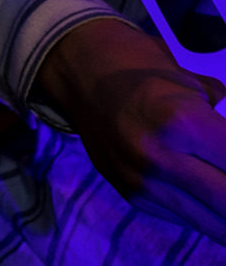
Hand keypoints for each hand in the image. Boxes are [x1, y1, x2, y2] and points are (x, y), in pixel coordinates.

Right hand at [37, 16, 225, 241]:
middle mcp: (160, 158)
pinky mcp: (131, 194)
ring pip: (212, 221)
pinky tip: (212, 202)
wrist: (80, 72)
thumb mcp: (193, 85)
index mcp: (182, 123)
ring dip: (225, 212)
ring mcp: (143, 181)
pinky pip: (184, 217)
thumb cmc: (141, 69)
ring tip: (225, 195)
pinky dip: (206, 214)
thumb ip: (225, 121)